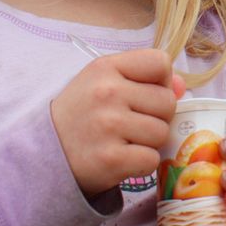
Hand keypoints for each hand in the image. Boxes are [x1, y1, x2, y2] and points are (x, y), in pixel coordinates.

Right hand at [51, 49, 179, 197]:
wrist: (44, 155)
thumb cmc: (81, 114)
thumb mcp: (104, 83)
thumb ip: (144, 78)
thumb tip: (182, 86)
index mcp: (106, 67)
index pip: (160, 62)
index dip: (161, 80)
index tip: (144, 93)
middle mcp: (107, 92)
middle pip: (167, 101)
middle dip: (157, 116)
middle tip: (132, 123)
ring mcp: (109, 126)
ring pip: (162, 132)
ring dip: (149, 141)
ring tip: (125, 141)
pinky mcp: (111, 159)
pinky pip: (151, 159)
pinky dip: (142, 163)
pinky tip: (122, 159)